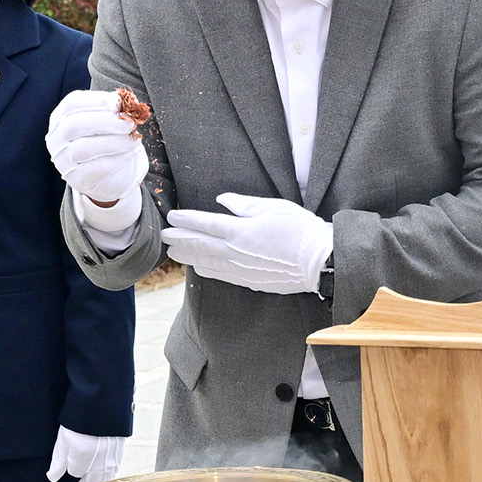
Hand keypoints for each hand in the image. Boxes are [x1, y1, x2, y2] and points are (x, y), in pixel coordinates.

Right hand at [46, 90, 147, 223]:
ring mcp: (63, 160)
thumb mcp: (106, 121)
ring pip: (84, 148)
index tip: (119, 102)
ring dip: (114, 142)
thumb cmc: (105, 140)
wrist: (108, 175)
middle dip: (106, 121)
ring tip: (134, 139)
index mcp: (60, 118)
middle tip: (130, 123)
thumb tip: (125, 101)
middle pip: (74, 125)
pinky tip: (131, 153)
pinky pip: (96, 168)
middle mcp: (56, 139)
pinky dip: (117, 159)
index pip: (72, 103)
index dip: (96, 100)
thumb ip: (112, 110)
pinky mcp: (76, 179)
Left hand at [46, 426, 128, 481]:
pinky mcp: (120, 454)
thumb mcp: (63, 438)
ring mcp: (112, 459)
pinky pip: (113, 471)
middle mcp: (99, 463)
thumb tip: (52, 478)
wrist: (103, 405)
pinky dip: (107, 474)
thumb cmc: (80, 420)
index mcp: (82, 459)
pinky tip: (103, 471)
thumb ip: (58, 461)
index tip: (69, 466)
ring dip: (97, 481)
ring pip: (104, 479)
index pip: (75, 474)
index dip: (71, 469)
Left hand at [162, 192, 335, 294]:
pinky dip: (206, 270)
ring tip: (173, 252)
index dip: (186, 219)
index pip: (205, 223)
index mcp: (241, 230)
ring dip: (188, 256)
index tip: (172, 216)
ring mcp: (241, 269)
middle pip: (200, 244)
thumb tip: (223, 201)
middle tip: (163, 235)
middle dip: (179, 239)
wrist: (319, 261)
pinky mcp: (249, 281)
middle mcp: (236, 251)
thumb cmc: (300, 230)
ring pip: (207, 262)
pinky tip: (198, 267)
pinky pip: (221, 275)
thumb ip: (245, 205)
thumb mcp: (274, 207)